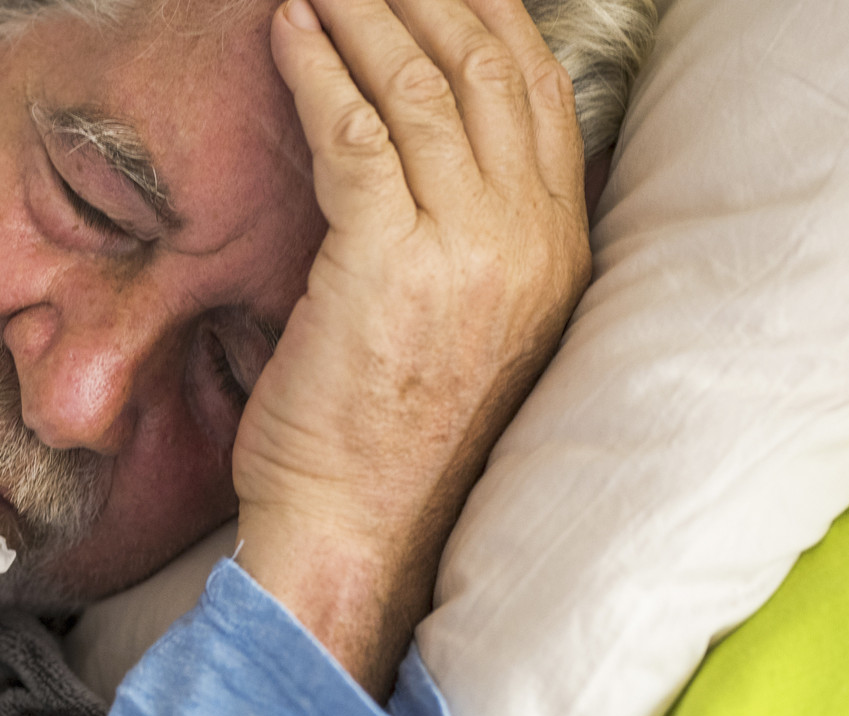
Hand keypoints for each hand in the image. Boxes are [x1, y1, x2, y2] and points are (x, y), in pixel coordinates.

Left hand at [234, 0, 590, 696]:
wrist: (359, 531)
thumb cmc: (386, 440)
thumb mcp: (463, 325)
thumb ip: (463, 235)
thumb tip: (417, 149)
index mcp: (559, 252)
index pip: (539, 95)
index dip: (489, 18)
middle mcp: (533, 239)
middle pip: (493, 67)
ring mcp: (473, 248)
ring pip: (425, 85)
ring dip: (365, 12)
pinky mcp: (393, 260)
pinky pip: (356, 130)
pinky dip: (318, 66)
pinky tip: (288, 29)